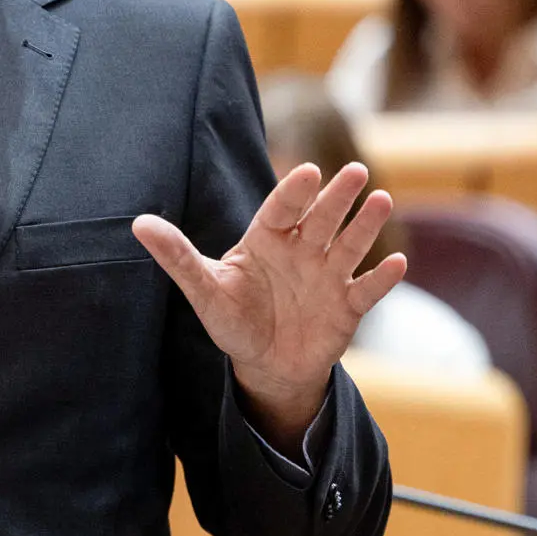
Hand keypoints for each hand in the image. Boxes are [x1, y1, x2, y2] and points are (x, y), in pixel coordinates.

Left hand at [132, 163, 405, 451]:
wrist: (266, 364)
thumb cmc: (234, 319)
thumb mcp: (204, 290)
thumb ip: (177, 257)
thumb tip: (138, 224)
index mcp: (266, 240)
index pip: (281, 210)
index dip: (294, 193)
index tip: (308, 172)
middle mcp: (302, 251)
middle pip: (322, 219)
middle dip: (338, 197)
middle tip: (354, 171)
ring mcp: (327, 276)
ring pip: (349, 245)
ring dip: (366, 225)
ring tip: (382, 200)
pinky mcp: (347, 305)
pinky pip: (367, 288)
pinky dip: (383, 278)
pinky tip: (398, 263)